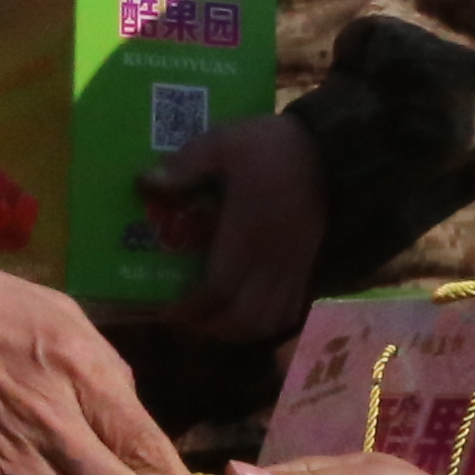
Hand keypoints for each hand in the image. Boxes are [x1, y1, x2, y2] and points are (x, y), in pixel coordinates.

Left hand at [139, 112, 324, 343]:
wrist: (329, 150)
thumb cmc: (270, 148)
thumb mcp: (222, 144)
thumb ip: (184, 166)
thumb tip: (144, 183)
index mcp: (246, 235)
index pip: (218, 290)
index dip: (191, 308)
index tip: (168, 307)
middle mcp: (271, 261)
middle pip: (243, 318)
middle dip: (210, 326)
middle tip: (185, 316)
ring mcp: (293, 268)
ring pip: (268, 321)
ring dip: (237, 330)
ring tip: (213, 318)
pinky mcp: (307, 267)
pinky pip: (290, 311)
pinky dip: (266, 322)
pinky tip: (248, 311)